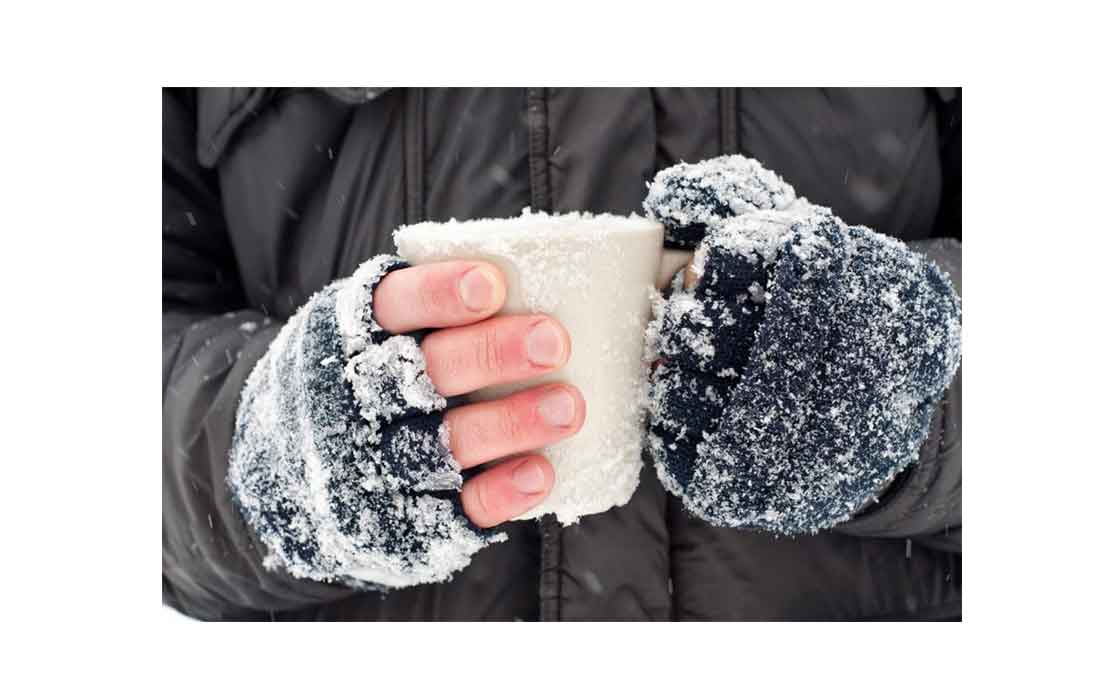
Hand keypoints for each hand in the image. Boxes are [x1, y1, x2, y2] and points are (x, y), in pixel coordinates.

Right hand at [372, 260, 585, 526]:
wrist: (294, 478)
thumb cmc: (370, 378)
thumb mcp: (371, 331)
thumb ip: (433, 308)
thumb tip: (548, 271)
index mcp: (354, 336)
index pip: (391, 307)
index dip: (437, 295)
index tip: (491, 285)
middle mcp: (360, 399)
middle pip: (425, 373)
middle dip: (490, 355)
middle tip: (554, 341)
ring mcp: (379, 462)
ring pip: (445, 442)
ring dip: (509, 423)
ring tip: (568, 407)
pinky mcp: (405, 519)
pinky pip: (455, 507)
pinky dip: (499, 491)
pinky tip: (541, 473)